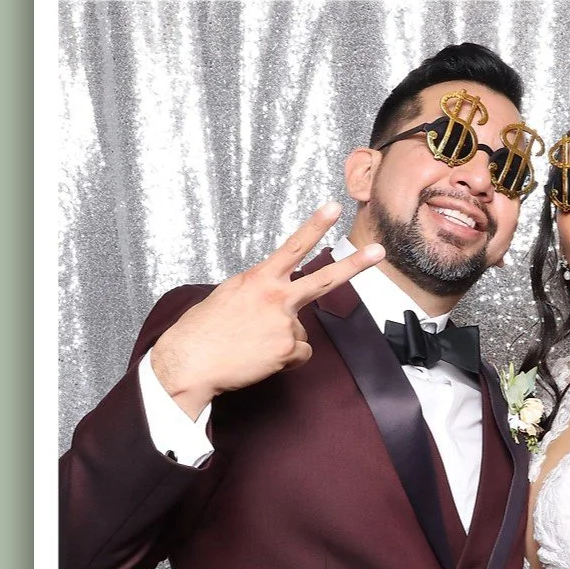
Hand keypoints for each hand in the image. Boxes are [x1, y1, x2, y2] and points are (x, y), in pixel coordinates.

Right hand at [149, 209, 384, 424]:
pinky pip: (299, 354)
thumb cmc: (204, 329)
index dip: (314, 225)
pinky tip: (260, 359)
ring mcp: (284, 323)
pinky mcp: (288, 349)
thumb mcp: (229, 294)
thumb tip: (277, 292)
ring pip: (301, 330)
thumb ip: (259, 288)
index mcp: (259, 279)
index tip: (333, 207)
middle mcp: (276, 297)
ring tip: (252, 345)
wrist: (191, 361)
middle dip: (355, 264)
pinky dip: (284, 360)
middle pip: (325, 279)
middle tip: (379, 251)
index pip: (292, 247)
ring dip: (282, 341)